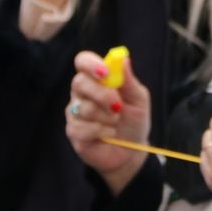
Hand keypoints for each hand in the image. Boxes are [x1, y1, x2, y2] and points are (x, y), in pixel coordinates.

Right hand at [66, 51, 151, 194]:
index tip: (105, 72)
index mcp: (96, 79)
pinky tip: (109, 134)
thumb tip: (123, 59)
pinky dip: (101, 132)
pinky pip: (82, 128)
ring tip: (116, 123)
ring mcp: (75, 112)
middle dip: (102, 95)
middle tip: (118, 106)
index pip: (83, 61)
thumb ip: (129, 81)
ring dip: (107, 118)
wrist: (131, 151)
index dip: (91, 64)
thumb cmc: (134, 121)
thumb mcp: (138, 100)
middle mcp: (81, 92)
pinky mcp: (73, 131)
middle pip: (80, 82)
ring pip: (84, 108)